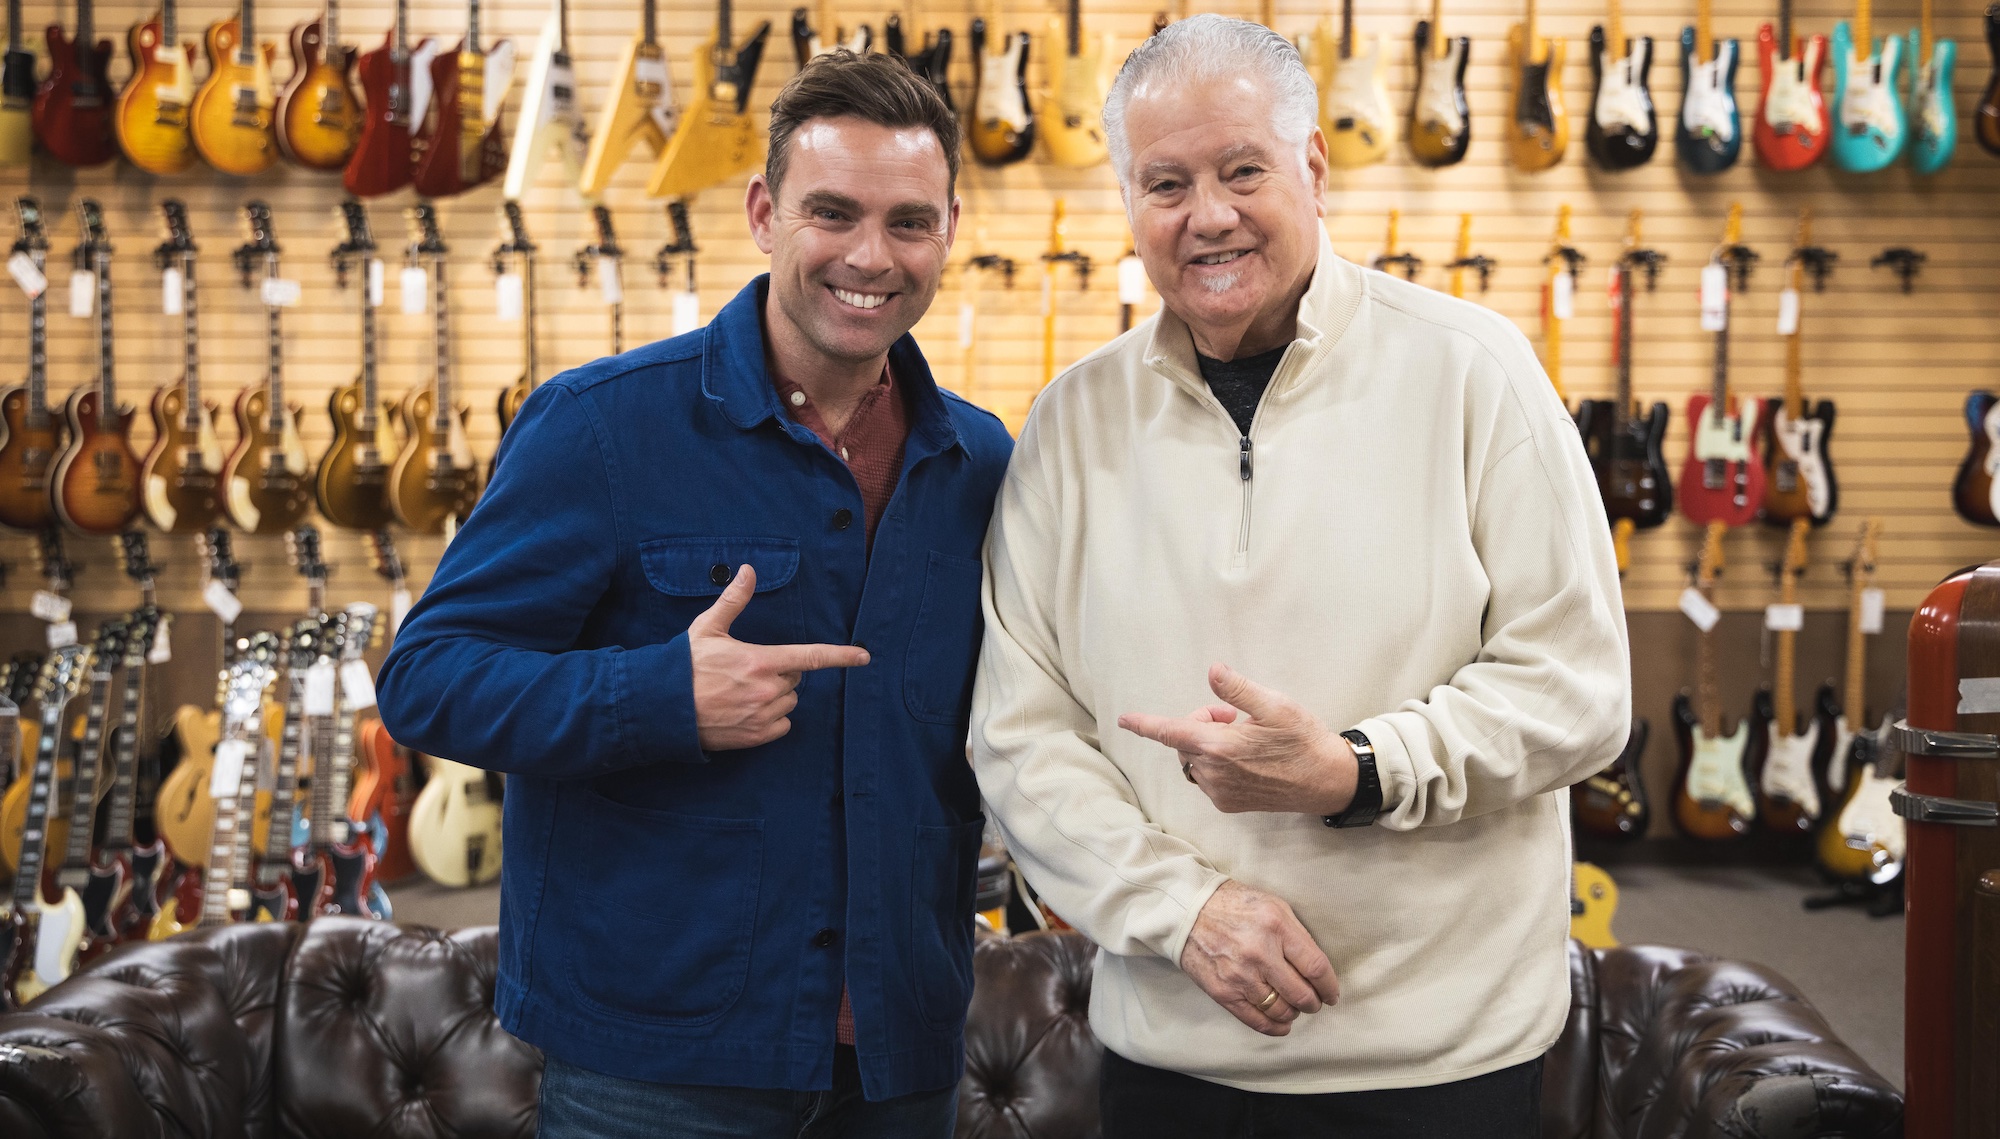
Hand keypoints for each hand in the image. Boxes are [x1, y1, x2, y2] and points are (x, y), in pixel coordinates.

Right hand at [689, 565, 869, 750]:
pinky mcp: (755, 737)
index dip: (840, 656)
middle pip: (795, 680)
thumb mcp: (708, 628)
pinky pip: (782, 725)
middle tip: (748, 671)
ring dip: (776, 696)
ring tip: (742, 692)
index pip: (810, 657)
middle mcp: (766, 690)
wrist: (660, 707)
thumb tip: (748, 570)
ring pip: (789, 702)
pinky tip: (747, 711)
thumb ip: (734, 600)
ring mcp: (762, 716)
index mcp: (760, 661)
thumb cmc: (684, 665)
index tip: (863, 656)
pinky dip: (772, 718)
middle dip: (780, 673)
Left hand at [1118, 664, 1356, 814]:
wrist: (1327, 781)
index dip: (1144, 724)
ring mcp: (1220, 792)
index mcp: (1219, 747)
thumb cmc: (1303, 740)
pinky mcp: (1229, 803)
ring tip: (1242, 736)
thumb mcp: (1275, 705)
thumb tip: (1213, 671)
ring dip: (1207, 744)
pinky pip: (1207, 778)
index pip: (1169, 732)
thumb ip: (1238, 690)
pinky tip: (1245, 758)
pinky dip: (1215, 763)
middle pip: (1183, 741)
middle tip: (1233, 715)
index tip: (1124, 720)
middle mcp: (1214, 772)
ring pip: (1194, 760)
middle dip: (1199, 723)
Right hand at [1180, 881, 1339, 1035]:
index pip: (1316, 967)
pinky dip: (1275, 1027)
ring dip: (1294, 1013)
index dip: (1329, 986)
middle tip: (1314, 1002)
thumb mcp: (1273, 906)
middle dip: (1314, 1003)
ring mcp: (1240, 975)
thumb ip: (1297, 935)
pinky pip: (1256, 1021)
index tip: (1332, 993)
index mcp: (1276, 926)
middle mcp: (1259, 952)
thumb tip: (1317, 969)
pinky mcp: (1223, 992)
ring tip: (1293, 1006)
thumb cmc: (1235, 905)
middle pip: (1301, 994)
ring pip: (1281, 1010)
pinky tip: (1282, 1024)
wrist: (1188, 911)